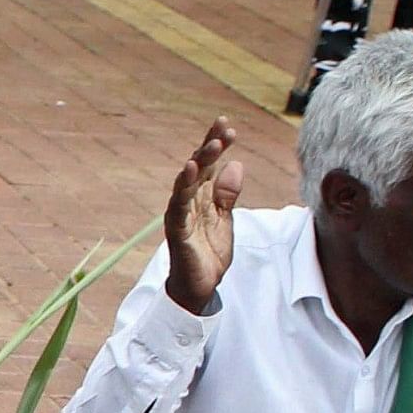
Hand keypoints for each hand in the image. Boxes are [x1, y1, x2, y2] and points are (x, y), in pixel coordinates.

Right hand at [161, 116, 243, 314]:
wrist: (199, 286)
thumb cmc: (208, 252)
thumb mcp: (225, 219)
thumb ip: (227, 194)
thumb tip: (235, 164)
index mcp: (202, 196)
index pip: (211, 165)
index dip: (218, 145)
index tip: (229, 126)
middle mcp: (188, 200)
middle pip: (199, 166)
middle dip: (210, 145)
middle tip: (223, 126)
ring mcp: (180, 212)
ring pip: (188, 180)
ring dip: (200, 161)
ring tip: (212, 144)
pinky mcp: (177, 228)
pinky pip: (179, 203)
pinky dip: (183, 186)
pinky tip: (190, 169)